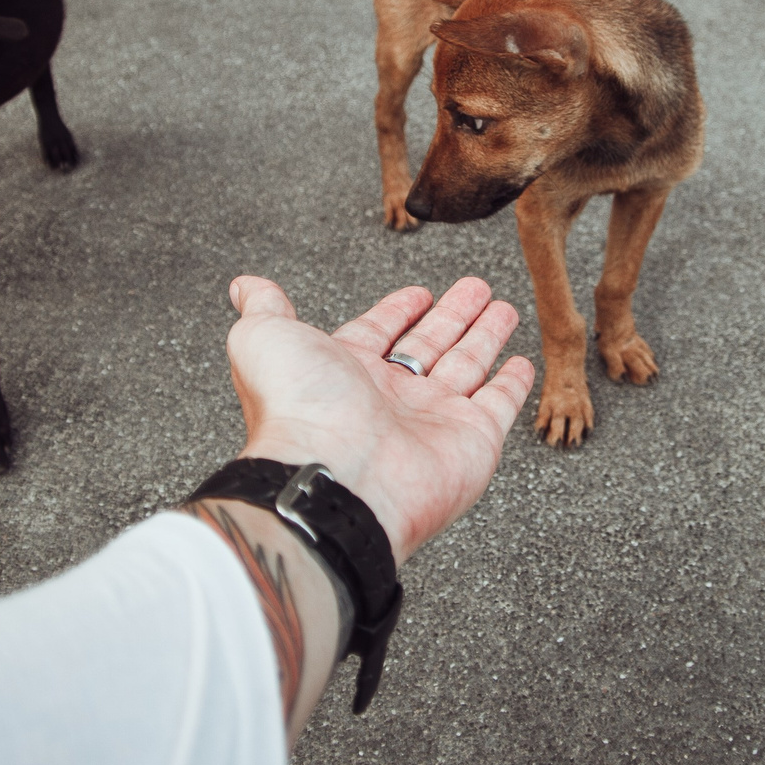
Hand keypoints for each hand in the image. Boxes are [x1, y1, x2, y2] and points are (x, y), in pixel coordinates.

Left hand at [225, 275, 535, 564]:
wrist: (334, 477)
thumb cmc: (297, 411)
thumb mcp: (265, 339)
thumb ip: (264, 308)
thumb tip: (243, 286)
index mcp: (345, 373)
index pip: (378, 333)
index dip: (398, 311)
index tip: (418, 292)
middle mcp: (390, 399)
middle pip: (429, 346)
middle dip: (453, 315)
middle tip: (475, 287)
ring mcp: (433, 421)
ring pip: (467, 367)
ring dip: (485, 336)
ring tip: (502, 307)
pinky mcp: (473, 441)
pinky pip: (499, 405)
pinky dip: (513, 384)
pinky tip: (521, 362)